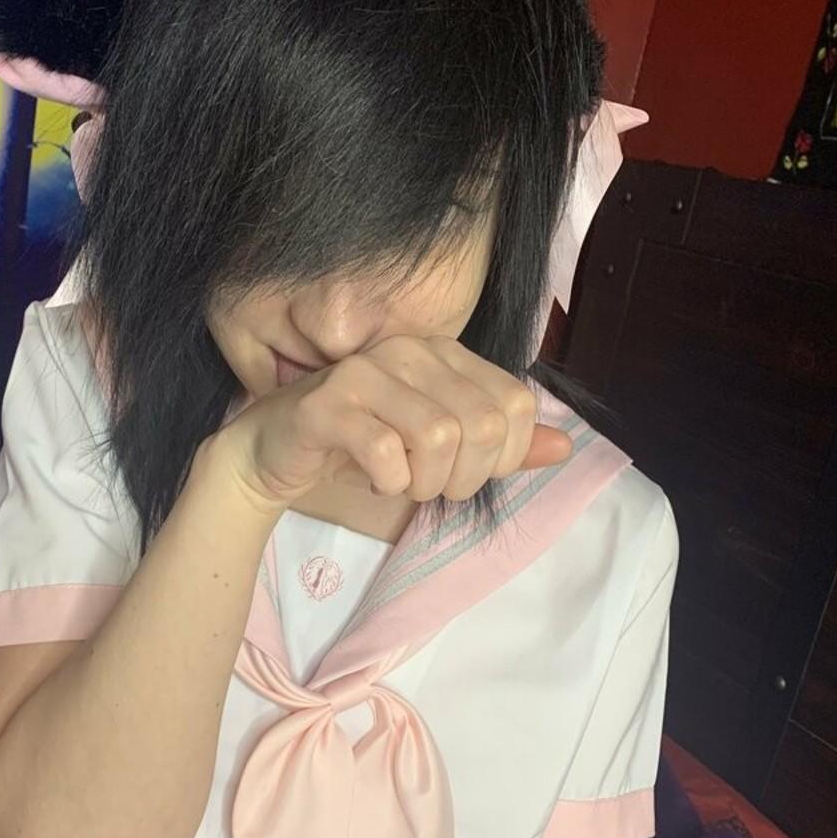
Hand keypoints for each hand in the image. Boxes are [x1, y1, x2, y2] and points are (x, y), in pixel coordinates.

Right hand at [217, 333, 572, 511]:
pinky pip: (387, 454)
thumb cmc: (358, 447)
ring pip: (439, 439)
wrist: (271, 454)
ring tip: (403, 483)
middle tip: (432, 486)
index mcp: (442, 353)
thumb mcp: (439, 449)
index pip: (516, 404)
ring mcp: (366, 373)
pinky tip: (373, 478)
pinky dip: (388, 482)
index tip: (467, 472)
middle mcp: (408, 351)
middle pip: (481, 426)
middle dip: (465, 477)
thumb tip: (565, 448)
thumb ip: (500, 446)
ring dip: (426, 482)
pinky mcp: (328, 406)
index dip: (505, 457)